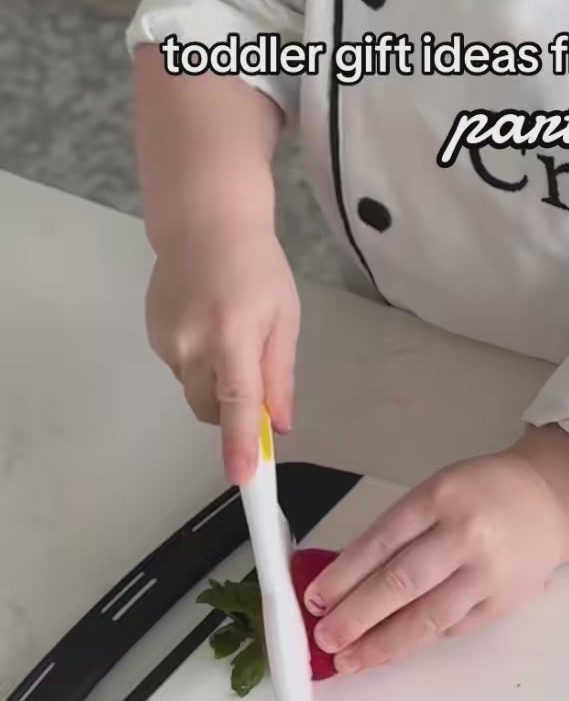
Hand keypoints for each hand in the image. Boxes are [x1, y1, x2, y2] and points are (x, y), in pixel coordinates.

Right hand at [145, 221, 299, 483]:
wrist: (204, 223)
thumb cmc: (256, 266)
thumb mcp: (284, 318)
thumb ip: (280, 376)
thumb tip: (277, 425)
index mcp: (233, 338)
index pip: (236, 404)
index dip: (239, 444)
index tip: (243, 477)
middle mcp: (192, 345)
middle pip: (211, 408)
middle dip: (233, 409)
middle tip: (254, 374)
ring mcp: (166, 341)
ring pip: (194, 389)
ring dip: (215, 380)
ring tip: (228, 331)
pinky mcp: (152, 335)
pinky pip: (180, 367)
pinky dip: (197, 360)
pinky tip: (207, 322)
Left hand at [304, 426, 568, 672]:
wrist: (549, 499)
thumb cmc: (483, 494)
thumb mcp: (437, 492)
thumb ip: (398, 530)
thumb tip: (345, 582)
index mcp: (441, 497)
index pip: (381, 542)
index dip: (344, 575)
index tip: (315, 600)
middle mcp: (466, 534)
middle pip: (400, 583)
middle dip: (355, 616)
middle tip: (325, 637)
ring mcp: (488, 572)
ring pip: (426, 617)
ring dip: (382, 643)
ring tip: (350, 659)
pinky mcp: (503, 602)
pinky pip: (451, 627)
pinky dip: (417, 641)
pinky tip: (389, 650)